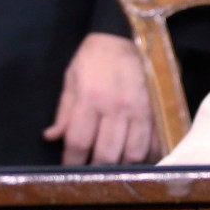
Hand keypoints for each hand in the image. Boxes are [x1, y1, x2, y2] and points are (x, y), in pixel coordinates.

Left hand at [43, 31, 154, 165]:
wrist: (127, 36)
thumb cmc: (94, 58)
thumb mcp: (71, 79)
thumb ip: (64, 111)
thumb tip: (52, 138)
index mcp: (90, 99)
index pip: (79, 142)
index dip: (72, 162)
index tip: (69, 169)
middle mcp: (116, 108)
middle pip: (107, 154)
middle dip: (97, 169)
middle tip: (91, 173)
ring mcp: (140, 111)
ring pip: (134, 155)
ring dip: (122, 167)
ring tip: (113, 168)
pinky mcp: (157, 111)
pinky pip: (155, 144)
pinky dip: (146, 158)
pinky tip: (136, 159)